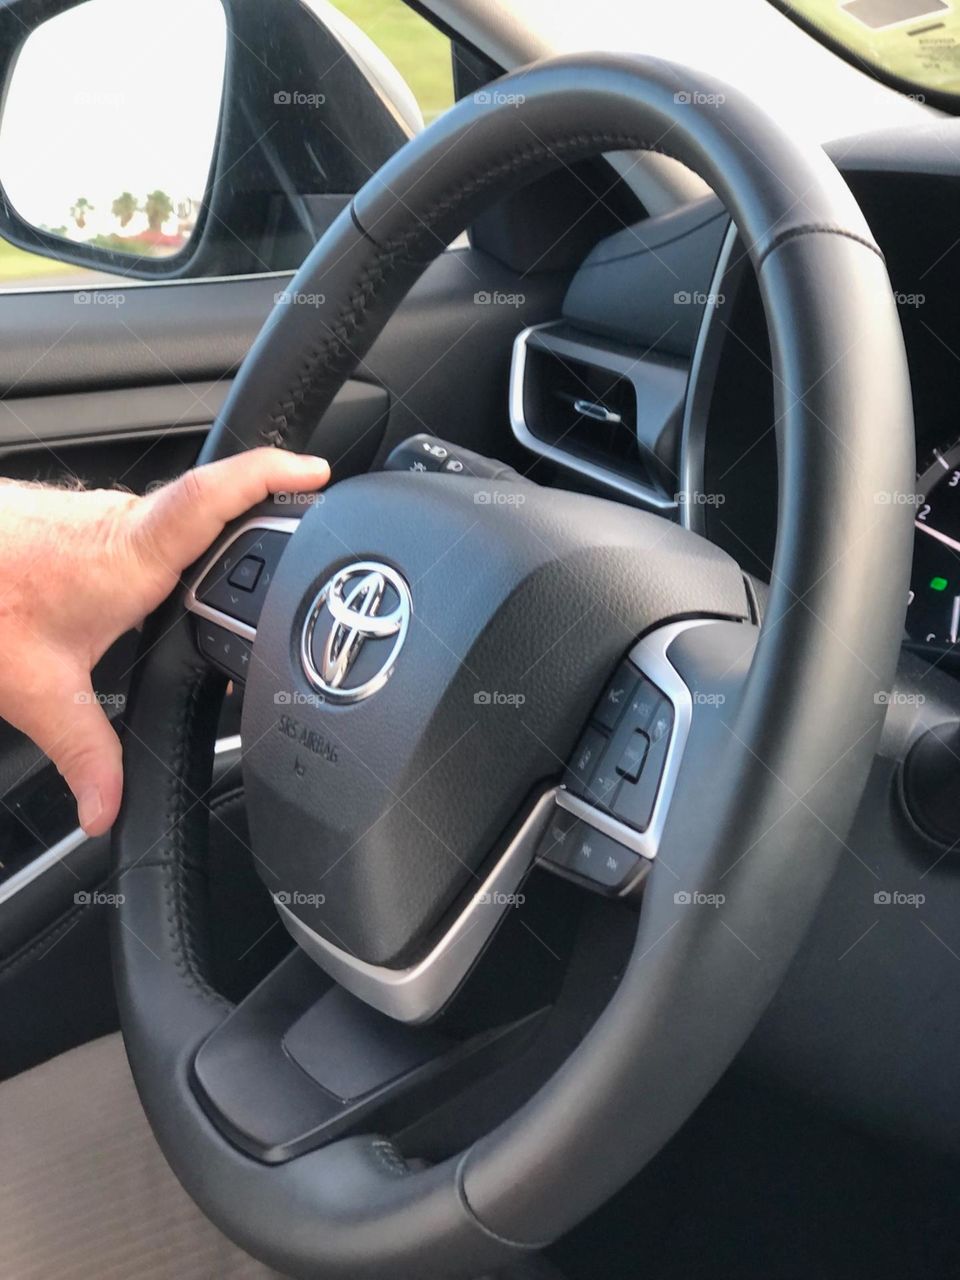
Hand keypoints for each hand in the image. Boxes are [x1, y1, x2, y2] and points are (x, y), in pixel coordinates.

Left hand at [0, 448, 329, 836]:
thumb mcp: (38, 690)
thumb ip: (86, 754)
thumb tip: (108, 808)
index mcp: (129, 556)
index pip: (214, 496)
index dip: (270, 474)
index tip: (317, 470)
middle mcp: (124, 525)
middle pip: (219, 511)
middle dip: (265, 529)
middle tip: (306, 547)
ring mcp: (106, 516)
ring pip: (181, 524)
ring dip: (213, 548)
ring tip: (240, 584)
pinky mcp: (89, 520)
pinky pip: (152, 529)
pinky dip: (174, 554)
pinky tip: (163, 592)